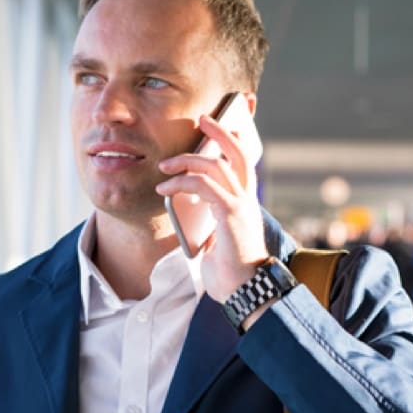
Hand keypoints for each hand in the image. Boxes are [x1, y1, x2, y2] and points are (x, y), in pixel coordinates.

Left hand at [156, 109, 267, 303]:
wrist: (246, 292)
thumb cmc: (231, 272)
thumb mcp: (216, 240)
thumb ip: (208, 221)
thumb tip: (188, 211)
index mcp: (245, 204)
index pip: (243, 163)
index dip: (233, 142)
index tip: (215, 128)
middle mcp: (247, 200)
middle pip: (238, 153)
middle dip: (220, 132)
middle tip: (202, 120)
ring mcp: (241, 205)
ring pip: (217, 165)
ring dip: (187, 160)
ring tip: (165, 166)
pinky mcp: (231, 214)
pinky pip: (204, 185)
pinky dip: (182, 182)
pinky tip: (165, 189)